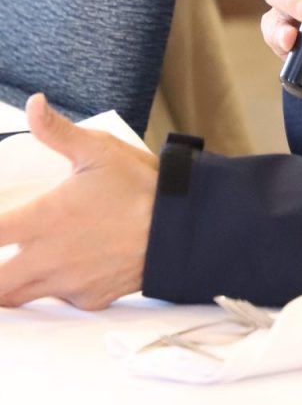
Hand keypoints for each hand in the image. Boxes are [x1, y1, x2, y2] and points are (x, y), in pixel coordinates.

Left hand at [0, 94, 157, 309]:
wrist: (182, 228)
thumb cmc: (140, 187)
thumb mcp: (99, 150)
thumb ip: (57, 131)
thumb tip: (34, 103)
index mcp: (43, 219)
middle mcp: (48, 258)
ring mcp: (68, 282)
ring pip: (18, 298)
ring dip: (9, 286)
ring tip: (12, 269)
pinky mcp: (89, 298)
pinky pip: (58, 301)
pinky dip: (51, 290)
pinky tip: (61, 270)